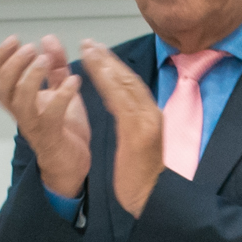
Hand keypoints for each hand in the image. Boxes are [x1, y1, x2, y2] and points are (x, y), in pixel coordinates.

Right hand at [0, 35, 90, 197]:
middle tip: (30, 49)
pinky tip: (74, 81)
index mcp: (18, 101)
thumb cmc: (64, 127)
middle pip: (2, 89)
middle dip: (13, 65)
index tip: (13, 39)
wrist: (73, 161)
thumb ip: (55, 64)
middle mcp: (21, 113)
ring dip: (30, 77)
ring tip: (45, 60)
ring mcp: (35, 125)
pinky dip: (62, 96)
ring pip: (20, 101)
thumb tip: (48, 39)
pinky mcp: (52, 135)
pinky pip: (51, 115)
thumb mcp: (59, 88)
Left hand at [73, 43, 163, 217]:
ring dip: (104, 65)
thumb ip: (133, 124)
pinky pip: (120, 101)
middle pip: (128, 79)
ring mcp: (146, 122)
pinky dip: (107, 84)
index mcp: (150, 116)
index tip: (99, 52)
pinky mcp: (137, 132)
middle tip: (89, 43)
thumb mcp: (139, 144)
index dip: (114, 66)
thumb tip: (125, 110)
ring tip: (88, 49)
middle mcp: (151, 114)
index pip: (131, 84)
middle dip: (107, 59)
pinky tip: (95, 71)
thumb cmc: (143, 177)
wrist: (153, 198)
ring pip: (124, 85)